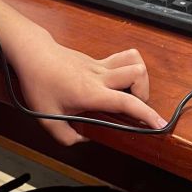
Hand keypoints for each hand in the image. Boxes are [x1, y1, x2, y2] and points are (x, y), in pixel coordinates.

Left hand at [14, 37, 167, 145]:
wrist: (32, 52)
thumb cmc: (38, 82)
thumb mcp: (46, 118)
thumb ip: (66, 136)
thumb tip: (83, 139)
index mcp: (91, 92)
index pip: (126, 102)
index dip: (146, 114)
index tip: (159, 125)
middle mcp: (100, 76)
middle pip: (138, 72)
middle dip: (145, 93)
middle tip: (135, 109)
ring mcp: (99, 65)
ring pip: (132, 59)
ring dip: (139, 77)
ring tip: (129, 94)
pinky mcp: (96, 60)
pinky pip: (120, 60)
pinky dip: (126, 71)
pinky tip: (113, 86)